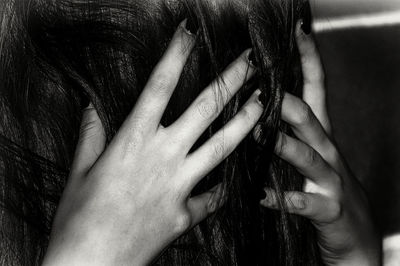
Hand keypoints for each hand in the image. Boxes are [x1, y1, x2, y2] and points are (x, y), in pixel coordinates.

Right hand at [42, 20, 262, 265]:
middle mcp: (162, 157)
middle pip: (205, 109)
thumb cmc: (79, 218)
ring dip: (247, 121)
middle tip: (252, 60)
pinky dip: (225, 186)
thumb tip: (92, 108)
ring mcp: (180, 185)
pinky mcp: (188, 213)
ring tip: (265, 101)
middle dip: (231, 80)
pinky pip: (214, 196)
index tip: (190, 32)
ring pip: (223, 146)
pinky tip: (238, 178)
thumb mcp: (80, 171)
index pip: (159, 86)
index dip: (176, 54)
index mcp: (132, 140)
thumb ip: (91, 136)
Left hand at [259, 22, 380, 264]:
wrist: (355, 234)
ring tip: (260, 135)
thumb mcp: (312, 154)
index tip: (298, 32)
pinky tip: (260, 195)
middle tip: (264, 88)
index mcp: (321, 135)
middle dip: (289, 102)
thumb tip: (256, 107)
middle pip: (311, 119)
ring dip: (284, 145)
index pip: (317, 90)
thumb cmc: (325, 187)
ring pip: (308, 157)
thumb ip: (289, 132)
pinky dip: (281, 199)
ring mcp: (330, 180)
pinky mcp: (328, 210)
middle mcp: (327, 152)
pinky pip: (303, 204)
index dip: (310, 60)